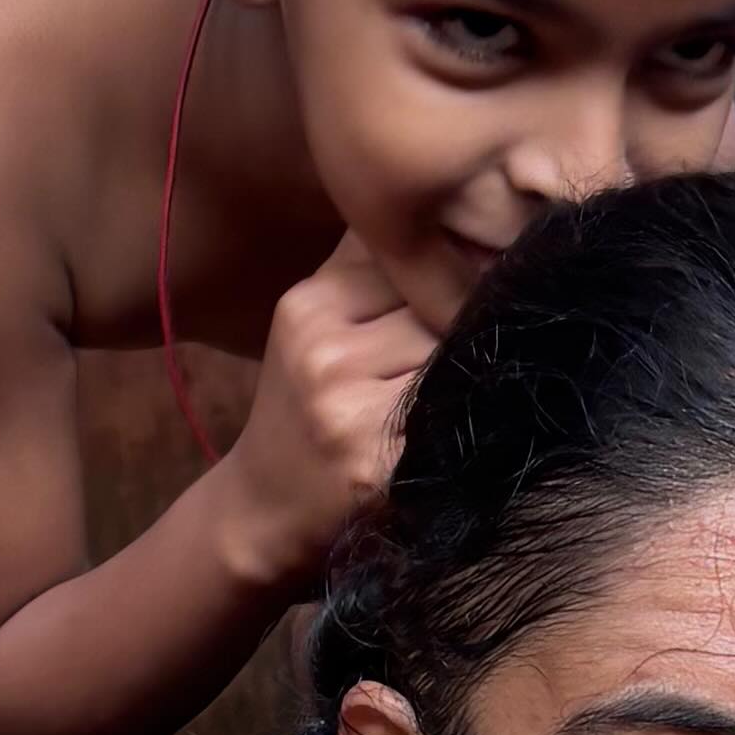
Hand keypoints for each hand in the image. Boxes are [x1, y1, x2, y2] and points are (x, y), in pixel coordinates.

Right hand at [216, 246, 439, 589]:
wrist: (261, 513)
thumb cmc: (302, 411)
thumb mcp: (314, 327)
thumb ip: (372, 273)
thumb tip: (469, 222)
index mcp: (310, 303)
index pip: (415, 260)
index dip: (449, 278)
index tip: (464, 299)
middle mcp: (323, 351)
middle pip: (442, 307)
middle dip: (465, 326)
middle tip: (467, 356)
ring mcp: (346, 409)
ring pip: (454, 357)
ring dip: (474, 372)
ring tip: (462, 392)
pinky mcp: (375, 463)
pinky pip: (454, 416)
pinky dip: (469, 417)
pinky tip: (460, 427)